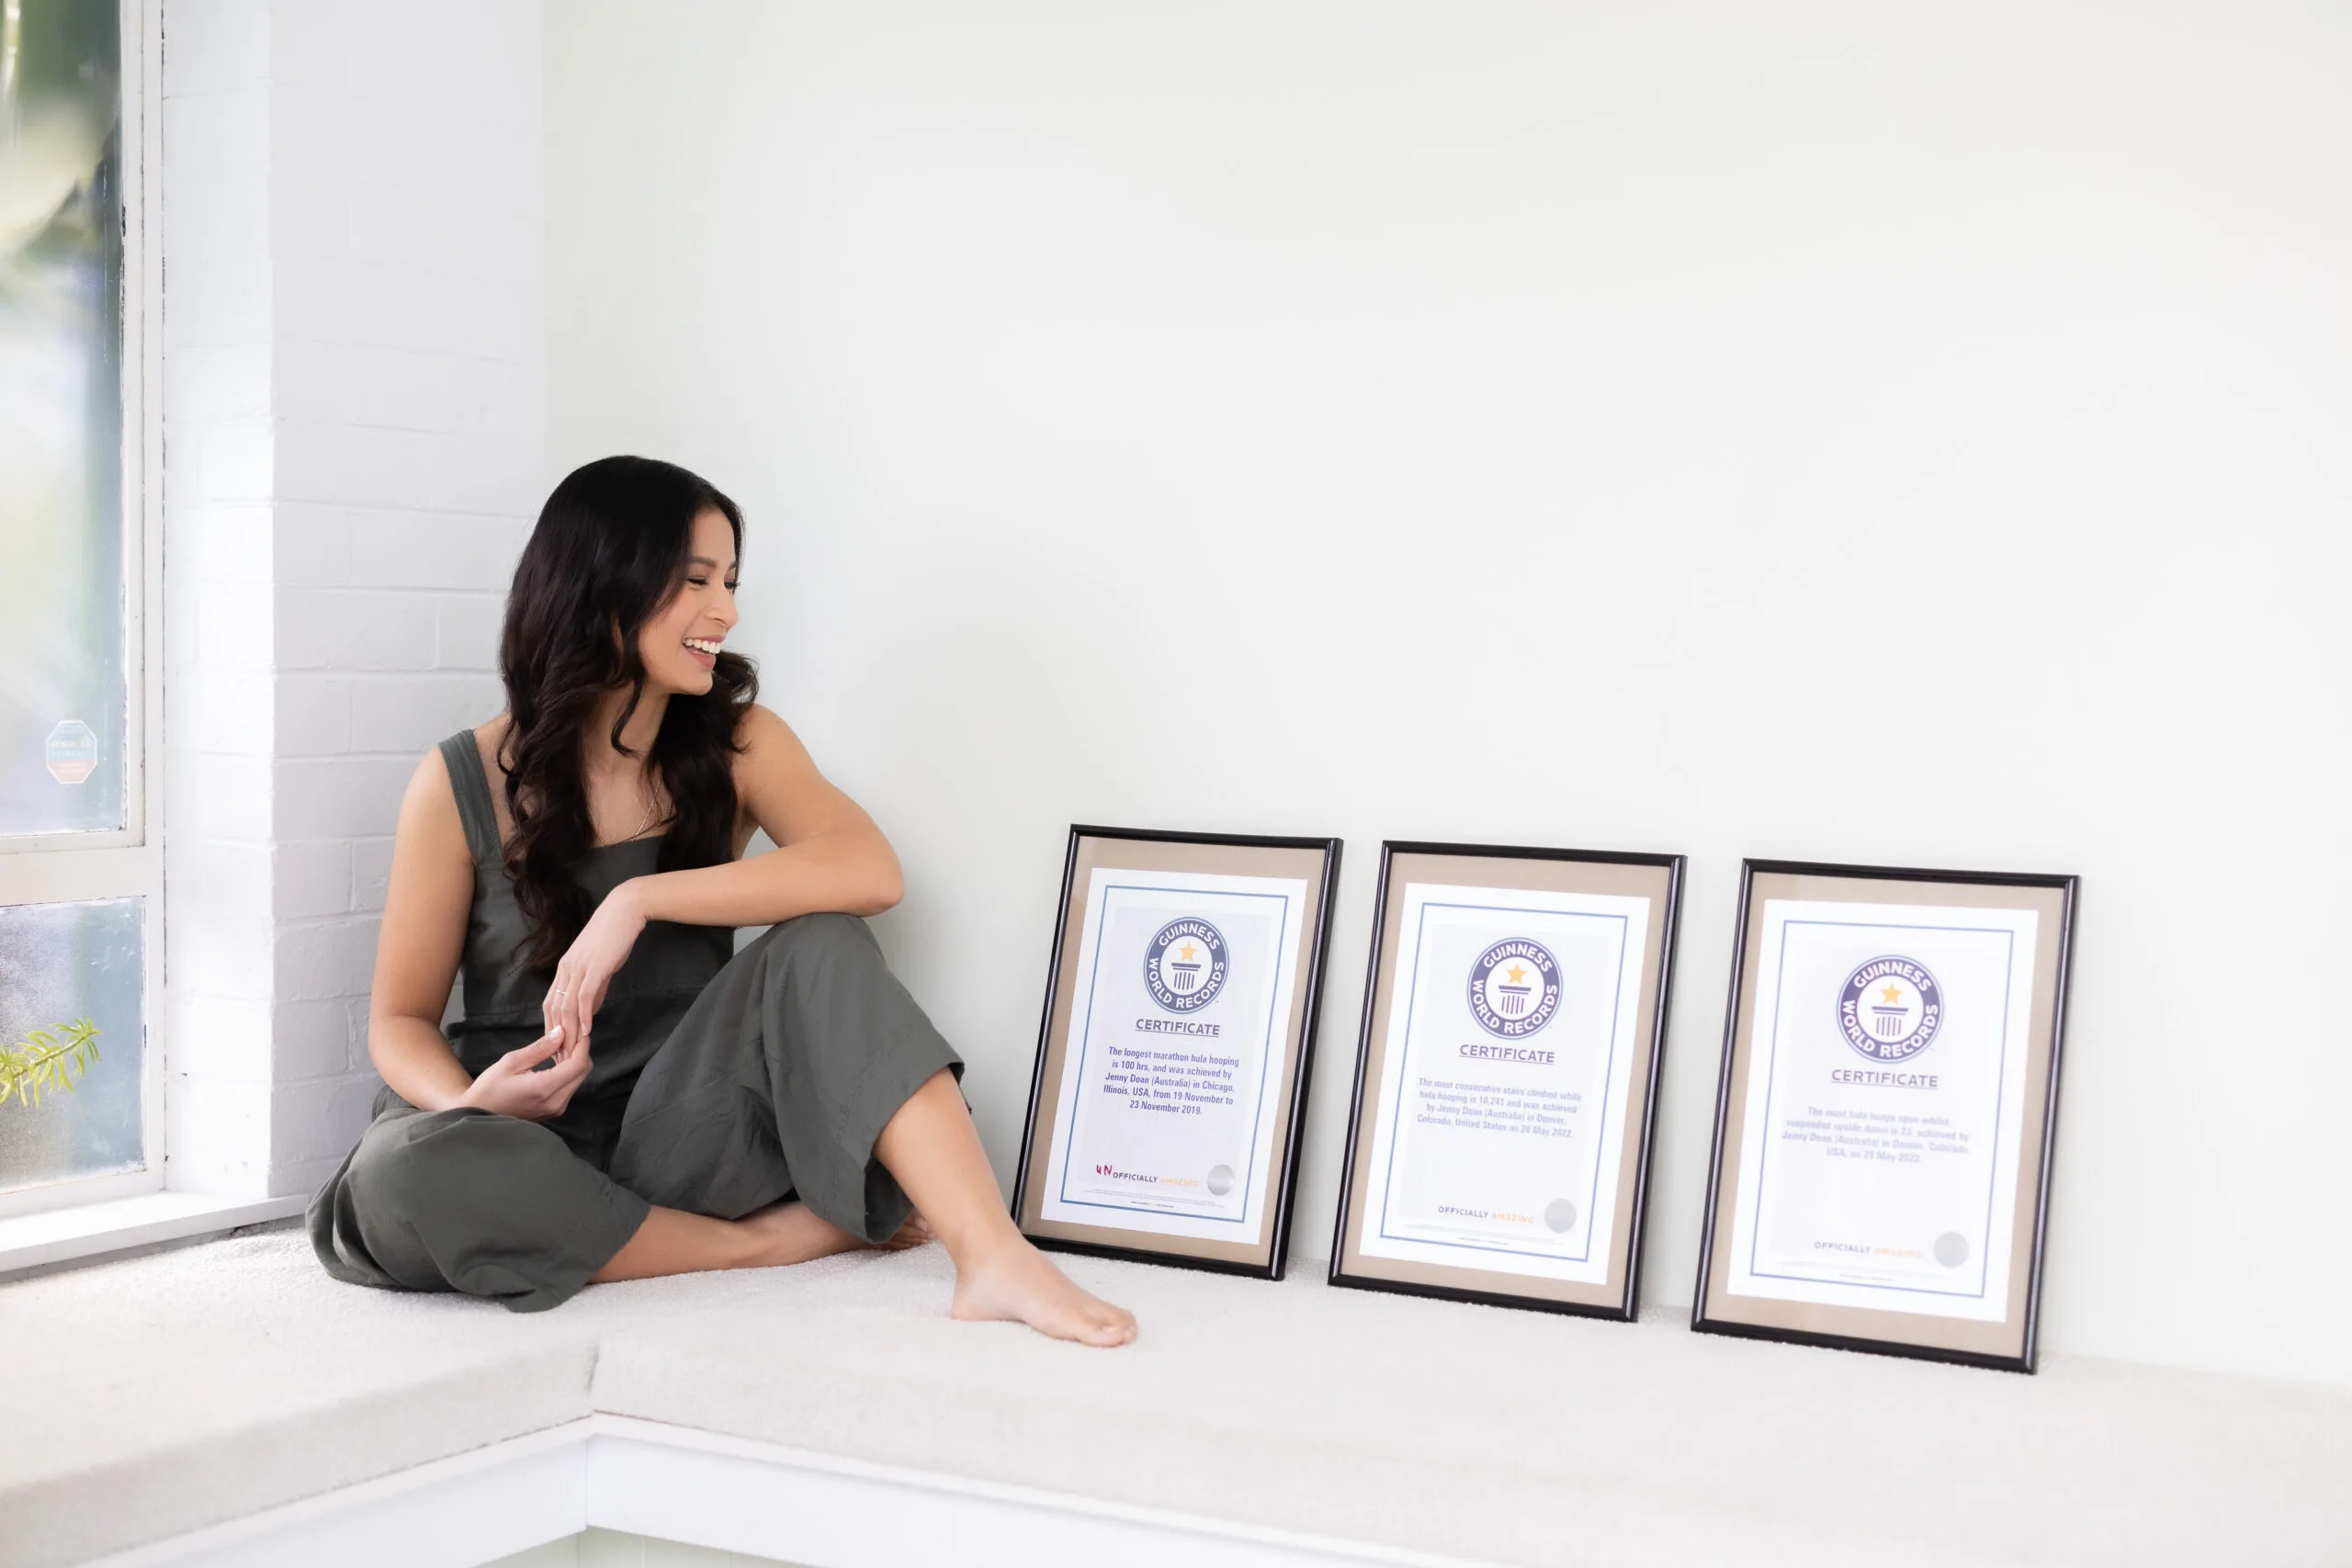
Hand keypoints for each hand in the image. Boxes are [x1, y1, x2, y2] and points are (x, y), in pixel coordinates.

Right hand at [461, 1025, 588, 1120]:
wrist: (478, 1115)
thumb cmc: (489, 1088)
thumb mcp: (511, 1062)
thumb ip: (540, 1048)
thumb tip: (561, 1033)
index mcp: (545, 1089)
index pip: (578, 1064)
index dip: (582, 1044)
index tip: (578, 1029)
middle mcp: (555, 1102)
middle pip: (583, 1071)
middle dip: (580, 1051)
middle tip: (567, 1036)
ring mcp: (556, 1109)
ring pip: (578, 1079)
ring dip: (574, 1061)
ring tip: (559, 1047)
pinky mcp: (554, 1110)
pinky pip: (570, 1087)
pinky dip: (568, 1072)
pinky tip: (555, 1062)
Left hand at [542, 881, 648, 1059]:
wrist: (624, 910)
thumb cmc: (614, 936)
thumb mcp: (599, 964)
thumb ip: (593, 988)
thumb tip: (589, 1010)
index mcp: (564, 969)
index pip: (550, 1004)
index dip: (551, 1028)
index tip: (557, 1048)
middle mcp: (566, 970)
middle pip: (553, 1009)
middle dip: (556, 1037)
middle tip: (561, 1058)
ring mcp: (578, 968)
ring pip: (567, 1007)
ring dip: (570, 1033)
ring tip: (573, 1052)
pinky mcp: (594, 968)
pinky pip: (584, 997)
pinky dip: (584, 1017)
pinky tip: (587, 1032)